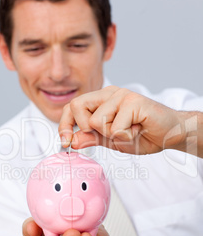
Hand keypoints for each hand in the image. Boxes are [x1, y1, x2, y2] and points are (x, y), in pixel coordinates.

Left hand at [58, 85, 194, 154]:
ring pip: (95, 121)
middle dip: (84, 128)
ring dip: (111, 136)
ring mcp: (121, 95)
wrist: (171, 134)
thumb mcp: (111, 141)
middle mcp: (109, 93)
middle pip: (77, 105)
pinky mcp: (133, 101)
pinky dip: (126, 137)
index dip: (64, 124)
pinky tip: (138, 130)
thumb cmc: (143, 134)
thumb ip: (92, 138)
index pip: (72, 107)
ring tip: (129, 131)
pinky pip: (115, 127)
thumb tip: (72, 140)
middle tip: (105, 135)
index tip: (65, 141)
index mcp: (101, 101)